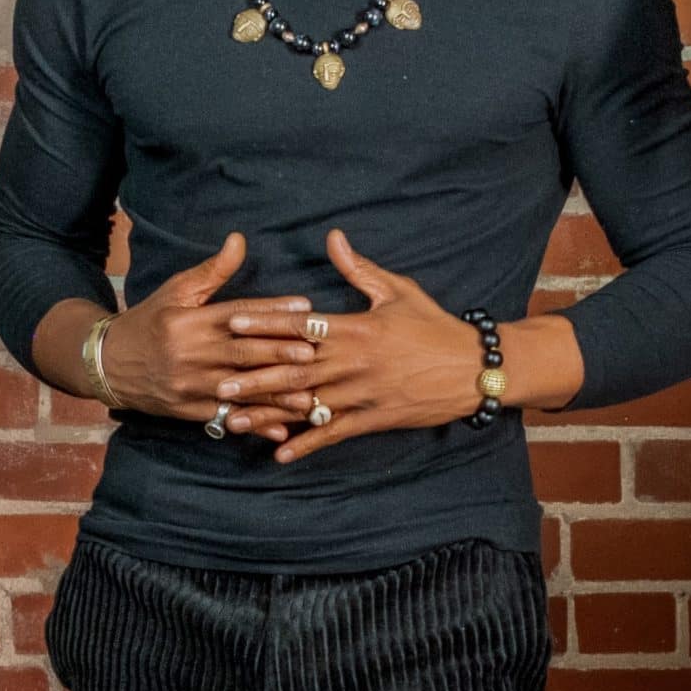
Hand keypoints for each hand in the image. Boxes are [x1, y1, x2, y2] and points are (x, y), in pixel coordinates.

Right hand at [93, 232, 316, 422]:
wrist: (107, 364)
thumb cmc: (149, 321)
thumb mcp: (176, 291)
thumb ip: (212, 271)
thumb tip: (240, 240)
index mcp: (190, 321)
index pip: (237, 314)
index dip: (271, 311)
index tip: (304, 307)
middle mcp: (191, 354)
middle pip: (242, 353)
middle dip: (279, 353)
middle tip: (314, 352)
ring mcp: (190, 385)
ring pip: (239, 389)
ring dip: (275, 395)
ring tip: (308, 396)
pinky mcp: (189, 410)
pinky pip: (226, 417)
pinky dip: (253, 425)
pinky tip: (278, 431)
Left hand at [224, 231, 560, 460]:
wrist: (474, 368)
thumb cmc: (434, 326)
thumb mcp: (398, 291)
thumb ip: (359, 269)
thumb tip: (333, 237)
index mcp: (357, 328)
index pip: (301, 326)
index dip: (264, 325)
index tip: (231, 324)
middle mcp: (354, 362)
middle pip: (295, 370)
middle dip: (254, 375)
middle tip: (216, 381)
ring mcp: (363, 393)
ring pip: (307, 404)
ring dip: (269, 413)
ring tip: (233, 419)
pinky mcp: (374, 418)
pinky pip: (334, 433)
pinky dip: (306, 444)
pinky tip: (279, 453)